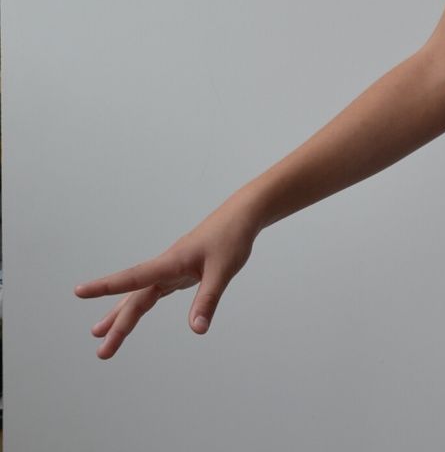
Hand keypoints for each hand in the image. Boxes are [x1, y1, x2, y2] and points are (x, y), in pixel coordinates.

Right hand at [73, 199, 259, 357]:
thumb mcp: (223, 270)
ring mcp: (172, 268)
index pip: (133, 277)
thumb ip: (208, 299)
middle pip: (136, 296)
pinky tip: (133, 314)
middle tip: (102, 351)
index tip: (79, 291)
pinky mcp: (181, 270)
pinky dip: (143, 303)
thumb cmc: (232, 237)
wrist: (243, 215)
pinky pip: (155, 290)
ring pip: (142, 294)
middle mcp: (167, 265)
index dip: (106, 286)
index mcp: (171, 261)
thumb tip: (197, 330)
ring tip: (101, 334)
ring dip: (124, 315)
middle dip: (118, 323)